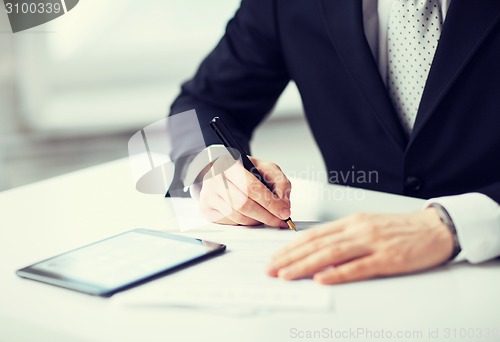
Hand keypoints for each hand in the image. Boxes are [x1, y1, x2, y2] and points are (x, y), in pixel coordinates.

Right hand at [198, 156, 291, 227]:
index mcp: (229, 164)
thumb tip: (284, 206)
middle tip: (279, 220)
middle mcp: (215, 179)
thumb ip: (280, 183)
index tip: (284, 212)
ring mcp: (208, 195)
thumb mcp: (266, 168)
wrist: (223, 172)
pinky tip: (251, 216)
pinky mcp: (206, 209)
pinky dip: (245, 223)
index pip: (251, 187)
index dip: (270, 202)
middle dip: (266, 216)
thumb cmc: (245, 170)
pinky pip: (230, 223)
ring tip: (266, 217)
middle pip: (243, 204)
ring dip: (257, 221)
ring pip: (237, 216)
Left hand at [267, 208, 453, 283]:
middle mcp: (358, 230)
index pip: (314, 235)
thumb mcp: (367, 226)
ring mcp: (372, 243)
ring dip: (305, 265)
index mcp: (352, 222)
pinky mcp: (388, 259)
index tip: (275, 258)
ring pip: (332, 254)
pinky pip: (359, 267)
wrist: (435, 227)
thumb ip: (344, 237)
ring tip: (286, 274)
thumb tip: (318, 252)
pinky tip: (322, 279)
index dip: (291, 247)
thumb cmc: (400, 228)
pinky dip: (338, 274)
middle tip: (272, 269)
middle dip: (290, 257)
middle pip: (317, 244)